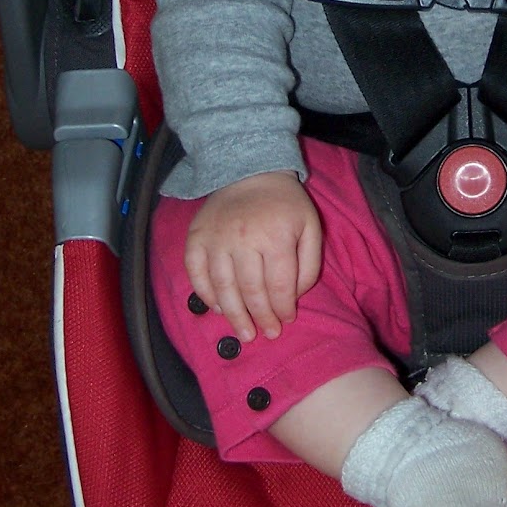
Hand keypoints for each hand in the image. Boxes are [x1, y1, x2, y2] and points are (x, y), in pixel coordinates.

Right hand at [184, 172, 321, 342]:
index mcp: (275, 237)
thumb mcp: (310, 227)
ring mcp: (216, 239)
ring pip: (223, 288)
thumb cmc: (285, 204)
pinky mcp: (196, 238)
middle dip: (261, 319)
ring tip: (244, 332)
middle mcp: (243, 240)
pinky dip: (205, 295)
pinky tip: (218, 308)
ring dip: (233, 315)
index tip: (286, 321)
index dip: (283, 309)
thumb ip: (309, 264)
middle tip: (267, 334)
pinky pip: (196, 273)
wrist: (250, 172)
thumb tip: (293, 297)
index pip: (279, 287)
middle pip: (251, 292)